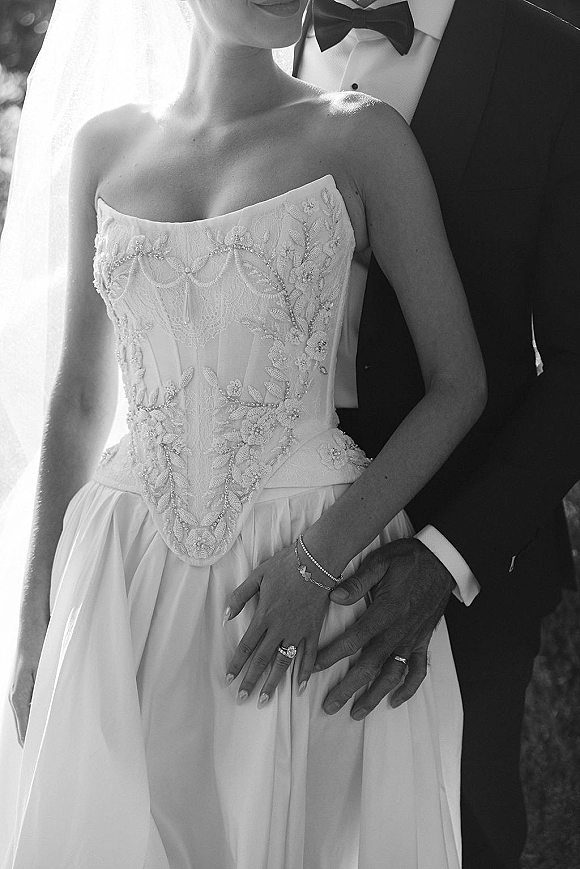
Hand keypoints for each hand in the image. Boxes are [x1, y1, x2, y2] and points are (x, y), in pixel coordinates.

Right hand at [9, 616, 47, 746]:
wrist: (32, 624)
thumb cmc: (38, 644)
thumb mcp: (45, 670)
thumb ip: (44, 694)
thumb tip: (48, 715)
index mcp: (18, 697)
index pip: (24, 731)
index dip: (35, 745)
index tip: (46, 757)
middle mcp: (16, 696)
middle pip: (24, 728)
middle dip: (36, 740)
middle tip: (54, 752)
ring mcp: (19, 690)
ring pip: (27, 717)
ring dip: (38, 727)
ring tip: (55, 737)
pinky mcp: (25, 683)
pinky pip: (30, 706)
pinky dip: (38, 714)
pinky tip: (51, 715)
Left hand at [225, 543, 331, 704]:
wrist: (316, 561)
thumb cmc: (285, 565)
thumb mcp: (256, 576)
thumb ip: (239, 597)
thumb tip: (225, 616)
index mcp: (263, 616)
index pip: (245, 646)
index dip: (236, 664)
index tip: (229, 679)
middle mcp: (279, 628)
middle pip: (261, 660)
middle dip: (251, 681)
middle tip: (242, 699)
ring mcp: (297, 631)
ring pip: (283, 663)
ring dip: (273, 683)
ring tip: (265, 700)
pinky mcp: (313, 630)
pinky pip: (309, 656)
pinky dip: (305, 672)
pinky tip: (301, 687)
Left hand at [315, 537, 453, 718]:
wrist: (443, 561)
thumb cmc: (409, 559)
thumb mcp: (381, 561)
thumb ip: (358, 581)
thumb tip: (334, 596)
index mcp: (385, 611)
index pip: (353, 639)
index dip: (332, 655)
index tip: (314, 668)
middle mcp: (398, 631)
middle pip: (370, 666)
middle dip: (348, 688)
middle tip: (330, 706)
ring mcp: (412, 639)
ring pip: (392, 675)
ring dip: (374, 695)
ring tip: (357, 712)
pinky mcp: (423, 640)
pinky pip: (418, 671)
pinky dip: (408, 689)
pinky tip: (395, 701)